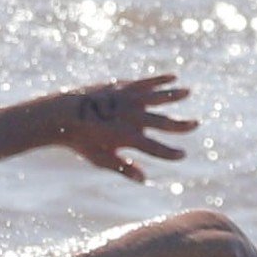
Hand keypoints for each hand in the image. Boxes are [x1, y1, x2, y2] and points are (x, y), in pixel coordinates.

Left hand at [58, 75, 196, 181]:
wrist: (61, 115)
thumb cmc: (81, 141)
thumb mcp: (101, 159)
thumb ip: (124, 168)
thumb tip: (144, 179)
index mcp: (126, 138)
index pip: (155, 148)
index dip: (170, 154)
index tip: (182, 155)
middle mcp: (130, 117)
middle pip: (162, 122)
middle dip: (180, 125)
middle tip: (195, 124)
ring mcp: (126, 100)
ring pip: (156, 96)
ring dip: (173, 95)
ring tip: (188, 92)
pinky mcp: (120, 86)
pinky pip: (144, 82)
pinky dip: (159, 80)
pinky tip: (172, 77)